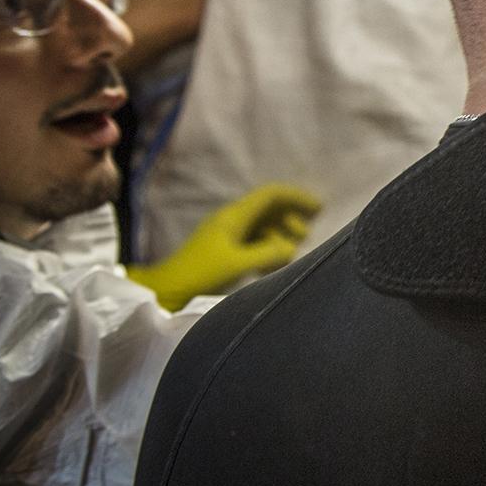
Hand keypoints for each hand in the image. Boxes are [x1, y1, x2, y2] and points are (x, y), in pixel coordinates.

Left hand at [127, 183, 321, 309]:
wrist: (168, 290)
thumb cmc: (201, 274)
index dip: (296, 197)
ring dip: (280, 235)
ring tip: (292, 251)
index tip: (318, 208)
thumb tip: (291, 247)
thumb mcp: (239, 264)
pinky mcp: (224, 251)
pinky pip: (253, 242)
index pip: (271, 195)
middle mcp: (232, 221)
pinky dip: (268, 248)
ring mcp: (226, 235)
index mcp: (234, 217)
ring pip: (261, 226)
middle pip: (268, 208)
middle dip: (291, 217)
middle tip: (306, 233)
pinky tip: (274, 265)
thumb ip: (269, 253)